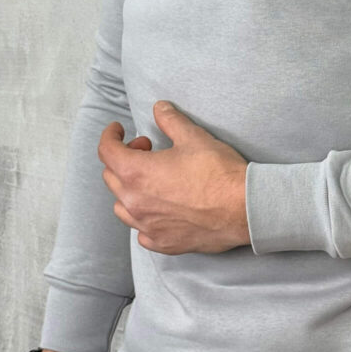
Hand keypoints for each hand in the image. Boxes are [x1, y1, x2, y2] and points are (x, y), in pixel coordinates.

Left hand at [98, 100, 250, 254]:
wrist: (243, 207)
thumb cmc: (218, 171)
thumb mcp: (193, 136)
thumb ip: (170, 120)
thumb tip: (159, 108)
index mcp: (136, 173)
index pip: (107, 151)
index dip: (111, 135)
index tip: (119, 130)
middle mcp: (135, 202)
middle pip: (111, 177)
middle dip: (124, 158)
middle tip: (148, 149)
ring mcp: (148, 226)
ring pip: (121, 207)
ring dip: (129, 190)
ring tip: (150, 181)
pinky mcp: (163, 243)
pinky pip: (141, 233)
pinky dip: (144, 219)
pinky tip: (159, 211)